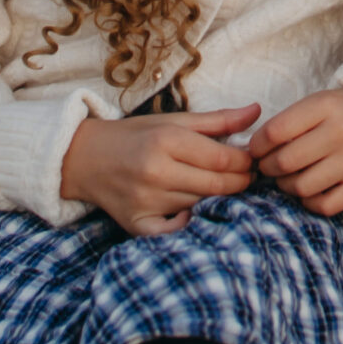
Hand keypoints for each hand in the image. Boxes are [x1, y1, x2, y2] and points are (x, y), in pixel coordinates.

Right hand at [60, 104, 259, 235]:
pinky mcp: (136, 224)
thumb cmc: (135, 136)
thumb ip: (217, 120)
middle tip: (248, 177)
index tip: (253, 160)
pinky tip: (194, 212)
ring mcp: (145, 201)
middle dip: (240, 182)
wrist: (86, 158)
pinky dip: (189, 224)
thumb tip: (257, 112)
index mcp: (166, 140)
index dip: (245, 162)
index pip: (222, 159)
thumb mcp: (173, 121)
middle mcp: (155, 171)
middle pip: (216, 185)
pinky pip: (174, 232)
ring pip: (200, 205)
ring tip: (224, 188)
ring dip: (219, 199)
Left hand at [248, 83, 342, 213]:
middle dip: (267, 168)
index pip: (276, 131)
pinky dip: (310, 202)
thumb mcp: (322, 101)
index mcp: (327, 105)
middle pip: (285, 161)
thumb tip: (257, 150)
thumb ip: (292, 121)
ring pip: (302, 186)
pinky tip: (309, 191)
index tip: (256, 149)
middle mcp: (342, 132)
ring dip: (286, 186)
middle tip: (268, 166)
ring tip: (288, 178)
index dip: (257, 145)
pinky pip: (326, 205)